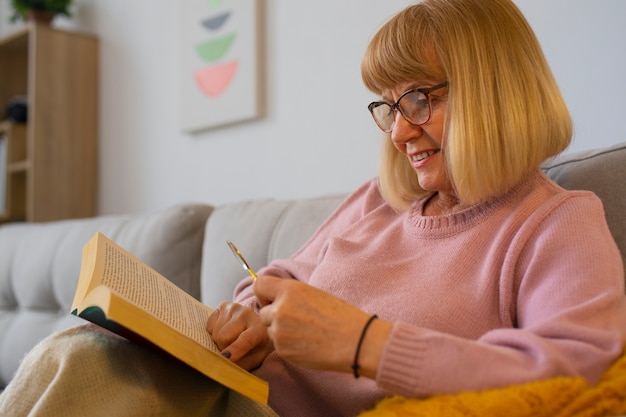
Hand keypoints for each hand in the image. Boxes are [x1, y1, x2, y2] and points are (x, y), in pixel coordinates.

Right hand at [206, 302, 273, 370]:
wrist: (256, 327)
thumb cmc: (255, 346)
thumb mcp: (254, 359)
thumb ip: (240, 364)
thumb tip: (223, 365)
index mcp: (259, 329)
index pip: (246, 339)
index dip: (235, 349)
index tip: (226, 357)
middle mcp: (247, 314)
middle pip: (223, 337)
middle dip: (222, 348)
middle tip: (230, 349)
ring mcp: (234, 307)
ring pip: (215, 332)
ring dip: (218, 341)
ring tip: (229, 339)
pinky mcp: (223, 306)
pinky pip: (209, 325)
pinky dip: (213, 332)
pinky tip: (225, 330)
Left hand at [253, 276, 389, 375]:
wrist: (354, 341)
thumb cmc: (340, 315)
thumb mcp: (313, 293)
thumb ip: (290, 295)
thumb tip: (274, 300)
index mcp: (289, 290)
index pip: (258, 285)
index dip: (264, 294)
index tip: (271, 300)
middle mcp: (280, 309)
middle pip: (263, 312)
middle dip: (274, 316)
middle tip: (296, 320)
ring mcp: (279, 332)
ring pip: (271, 330)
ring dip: (281, 331)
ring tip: (306, 332)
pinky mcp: (283, 350)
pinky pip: (278, 345)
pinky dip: (288, 345)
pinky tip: (307, 343)